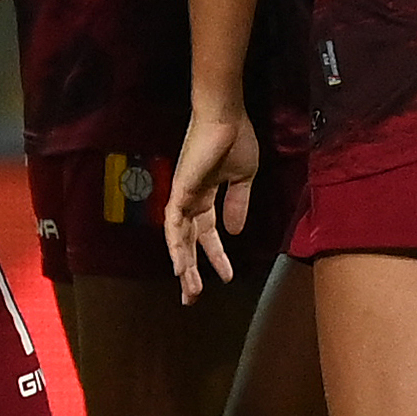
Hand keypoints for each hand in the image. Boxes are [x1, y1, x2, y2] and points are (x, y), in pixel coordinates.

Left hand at [162, 110, 261, 301]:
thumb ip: (238, 205)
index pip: (208, 233)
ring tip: (190, 291)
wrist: (226, 117)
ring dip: (184, 266)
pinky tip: (180, 267)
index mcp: (206, 196)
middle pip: (188, 242)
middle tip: (192, 298)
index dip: (216, 256)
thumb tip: (236, 233)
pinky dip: (175, 246)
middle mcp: (190, 199)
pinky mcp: (179, 191)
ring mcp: (182, 195)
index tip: (228, 278)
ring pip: (177, 239)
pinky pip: (172, 224)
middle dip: (191, 271)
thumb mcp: (243, 179)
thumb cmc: (236, 139)